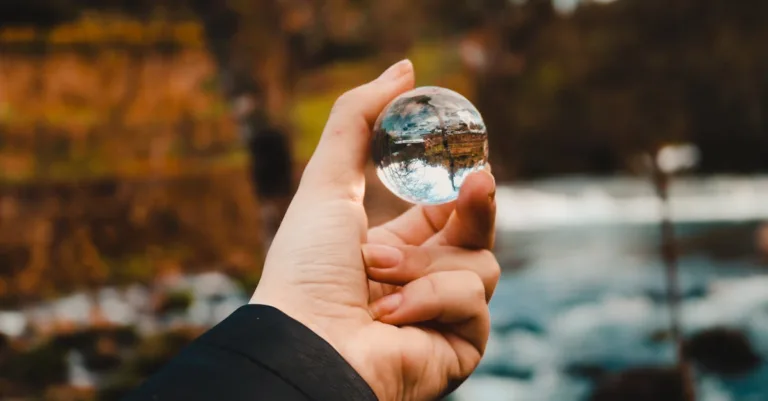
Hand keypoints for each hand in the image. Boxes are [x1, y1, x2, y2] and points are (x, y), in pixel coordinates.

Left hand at [250, 60, 498, 400]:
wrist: (304, 344)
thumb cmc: (306, 269)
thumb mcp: (326, 183)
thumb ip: (358, 121)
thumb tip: (404, 69)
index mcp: (394, 251)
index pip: (445, 213)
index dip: (461, 187)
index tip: (471, 156)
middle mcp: (422, 283)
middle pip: (477, 235)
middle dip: (478, 205)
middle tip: (478, 179)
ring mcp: (443, 317)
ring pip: (479, 266)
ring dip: (424, 265)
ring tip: (378, 276)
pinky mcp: (460, 346)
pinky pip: (474, 305)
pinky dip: (432, 301)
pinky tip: (391, 315)